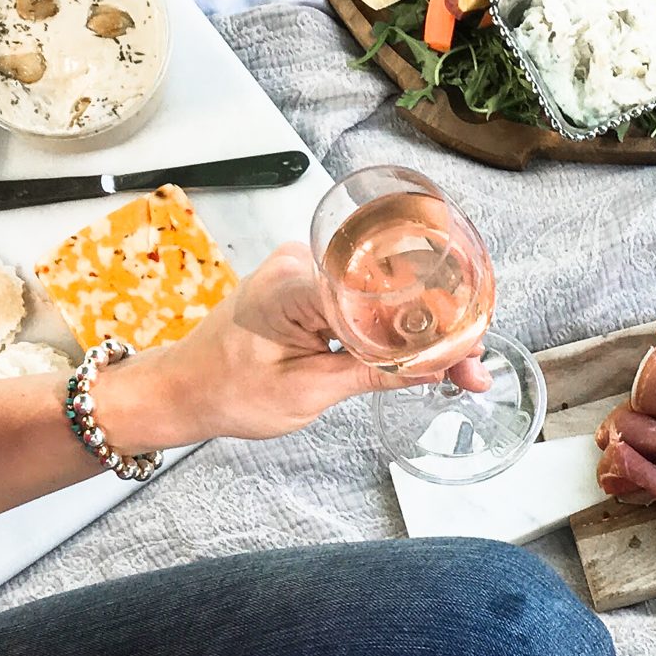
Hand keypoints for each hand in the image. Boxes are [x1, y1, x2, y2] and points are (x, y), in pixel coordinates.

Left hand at [91, 243, 487, 449]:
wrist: (183, 388)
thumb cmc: (227, 391)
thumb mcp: (307, 393)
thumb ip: (375, 373)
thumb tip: (435, 366)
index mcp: (295, 285)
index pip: (382, 290)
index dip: (434, 320)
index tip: (467, 351)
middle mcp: (302, 262)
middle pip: (391, 286)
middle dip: (439, 327)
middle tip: (471, 368)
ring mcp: (306, 268)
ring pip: (382, 293)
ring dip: (421, 328)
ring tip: (459, 365)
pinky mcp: (309, 284)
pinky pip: (364, 298)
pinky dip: (394, 326)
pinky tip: (423, 351)